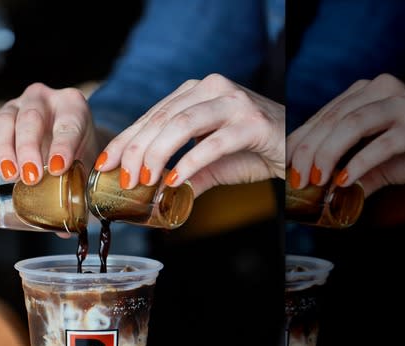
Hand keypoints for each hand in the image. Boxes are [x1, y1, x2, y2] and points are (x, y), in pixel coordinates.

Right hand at [0, 83, 101, 187]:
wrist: (63, 139)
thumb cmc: (77, 150)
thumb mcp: (87, 160)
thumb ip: (82, 180)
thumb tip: (69, 216)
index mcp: (72, 104)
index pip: (67, 123)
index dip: (63, 146)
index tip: (58, 168)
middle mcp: (42, 99)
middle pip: (31, 118)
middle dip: (28, 148)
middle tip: (30, 176)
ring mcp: (16, 106)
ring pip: (4, 121)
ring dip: (4, 151)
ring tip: (9, 176)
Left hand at [95, 74, 284, 197]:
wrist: (299, 148)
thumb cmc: (254, 151)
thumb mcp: (211, 163)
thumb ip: (183, 174)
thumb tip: (155, 197)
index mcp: (196, 92)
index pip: (151, 115)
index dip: (125, 140)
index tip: (104, 163)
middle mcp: (212, 88)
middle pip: (162, 118)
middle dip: (136, 150)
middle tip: (122, 179)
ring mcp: (234, 102)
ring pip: (182, 125)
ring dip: (158, 155)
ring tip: (144, 180)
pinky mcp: (253, 122)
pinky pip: (213, 143)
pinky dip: (190, 163)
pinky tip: (175, 181)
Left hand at [287, 74, 404, 196]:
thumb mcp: (377, 161)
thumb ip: (348, 172)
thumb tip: (318, 194)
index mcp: (366, 92)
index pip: (322, 115)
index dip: (300, 142)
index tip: (285, 167)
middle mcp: (383, 88)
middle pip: (332, 119)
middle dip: (308, 151)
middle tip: (296, 180)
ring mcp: (404, 102)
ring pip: (352, 125)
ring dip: (328, 155)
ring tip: (315, 179)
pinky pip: (383, 143)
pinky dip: (360, 163)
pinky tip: (345, 181)